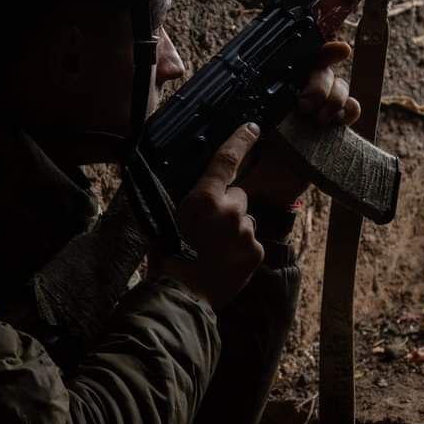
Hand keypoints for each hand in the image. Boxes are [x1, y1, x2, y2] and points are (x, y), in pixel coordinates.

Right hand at [150, 123, 264, 309]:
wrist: (182, 295)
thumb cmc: (168, 256)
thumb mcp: (166, 217)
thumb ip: (188, 197)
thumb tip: (196, 184)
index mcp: (204, 198)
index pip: (227, 160)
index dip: (240, 140)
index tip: (252, 128)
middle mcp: (230, 210)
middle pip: (237, 195)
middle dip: (226, 205)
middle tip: (208, 227)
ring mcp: (246, 232)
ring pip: (245, 219)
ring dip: (234, 227)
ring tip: (214, 247)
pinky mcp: (256, 252)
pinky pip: (251, 240)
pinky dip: (241, 247)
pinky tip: (224, 259)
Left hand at [237, 41, 359, 213]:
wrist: (268, 187)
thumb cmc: (252, 157)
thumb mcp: (246, 133)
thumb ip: (252, 119)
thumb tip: (254, 109)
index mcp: (281, 90)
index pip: (303, 60)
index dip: (324, 50)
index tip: (340, 50)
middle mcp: (302, 94)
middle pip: (324, 71)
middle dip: (320, 84)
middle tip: (304, 106)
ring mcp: (321, 110)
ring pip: (340, 87)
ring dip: (333, 98)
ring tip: (318, 120)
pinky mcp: (335, 129)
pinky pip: (352, 109)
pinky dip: (350, 110)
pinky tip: (339, 120)